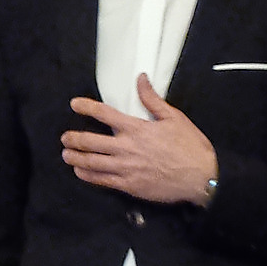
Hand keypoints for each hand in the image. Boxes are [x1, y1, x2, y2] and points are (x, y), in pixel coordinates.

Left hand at [64, 78, 216, 202]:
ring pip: (92, 162)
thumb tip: (141, 79)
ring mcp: (126, 168)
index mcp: (137, 128)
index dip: (86, 107)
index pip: (104, 113)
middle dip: (74, 138)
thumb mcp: (174, 118)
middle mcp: (127, 147)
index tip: (74, 104)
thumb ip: (152, 99)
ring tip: (66, 154)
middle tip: (65, 137)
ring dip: (76, 157)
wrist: (201, 177)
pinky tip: (80, 173)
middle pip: (91, 141)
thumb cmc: (191, 147)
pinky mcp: (130, 186)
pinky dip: (88, 176)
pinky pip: (102, 180)